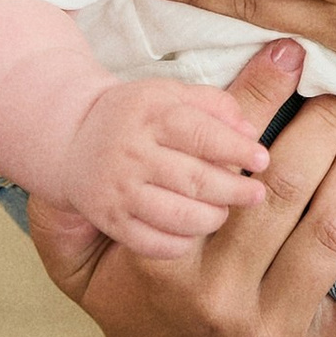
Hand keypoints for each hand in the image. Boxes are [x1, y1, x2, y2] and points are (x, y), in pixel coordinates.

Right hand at [26, 40, 335, 336]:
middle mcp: (219, 301)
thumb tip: (42, 164)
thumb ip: (62, 216)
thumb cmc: (142, 300)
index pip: (212, 174)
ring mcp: (273, 332)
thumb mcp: (84, 266)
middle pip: (280, 194)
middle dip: (321, 126)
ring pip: (329, 236)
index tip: (286, 54)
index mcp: (165, 267)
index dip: (252, 105)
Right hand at [64, 75, 271, 260]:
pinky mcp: (110, 220)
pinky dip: (182, 242)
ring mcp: (118, 190)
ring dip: (212, 217)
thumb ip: (215, 105)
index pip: (201, 135)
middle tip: (256, 194)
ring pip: (178, 216)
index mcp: (150, 114)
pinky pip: (154, 243)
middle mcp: (131, 153)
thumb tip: (250, 133)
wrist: (73, 136)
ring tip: (224, 211)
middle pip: (194, 179)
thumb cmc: (137, 116)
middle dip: (234, 189)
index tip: (262, 159)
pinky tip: (194, 231)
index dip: (237, 150)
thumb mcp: (171, 94)